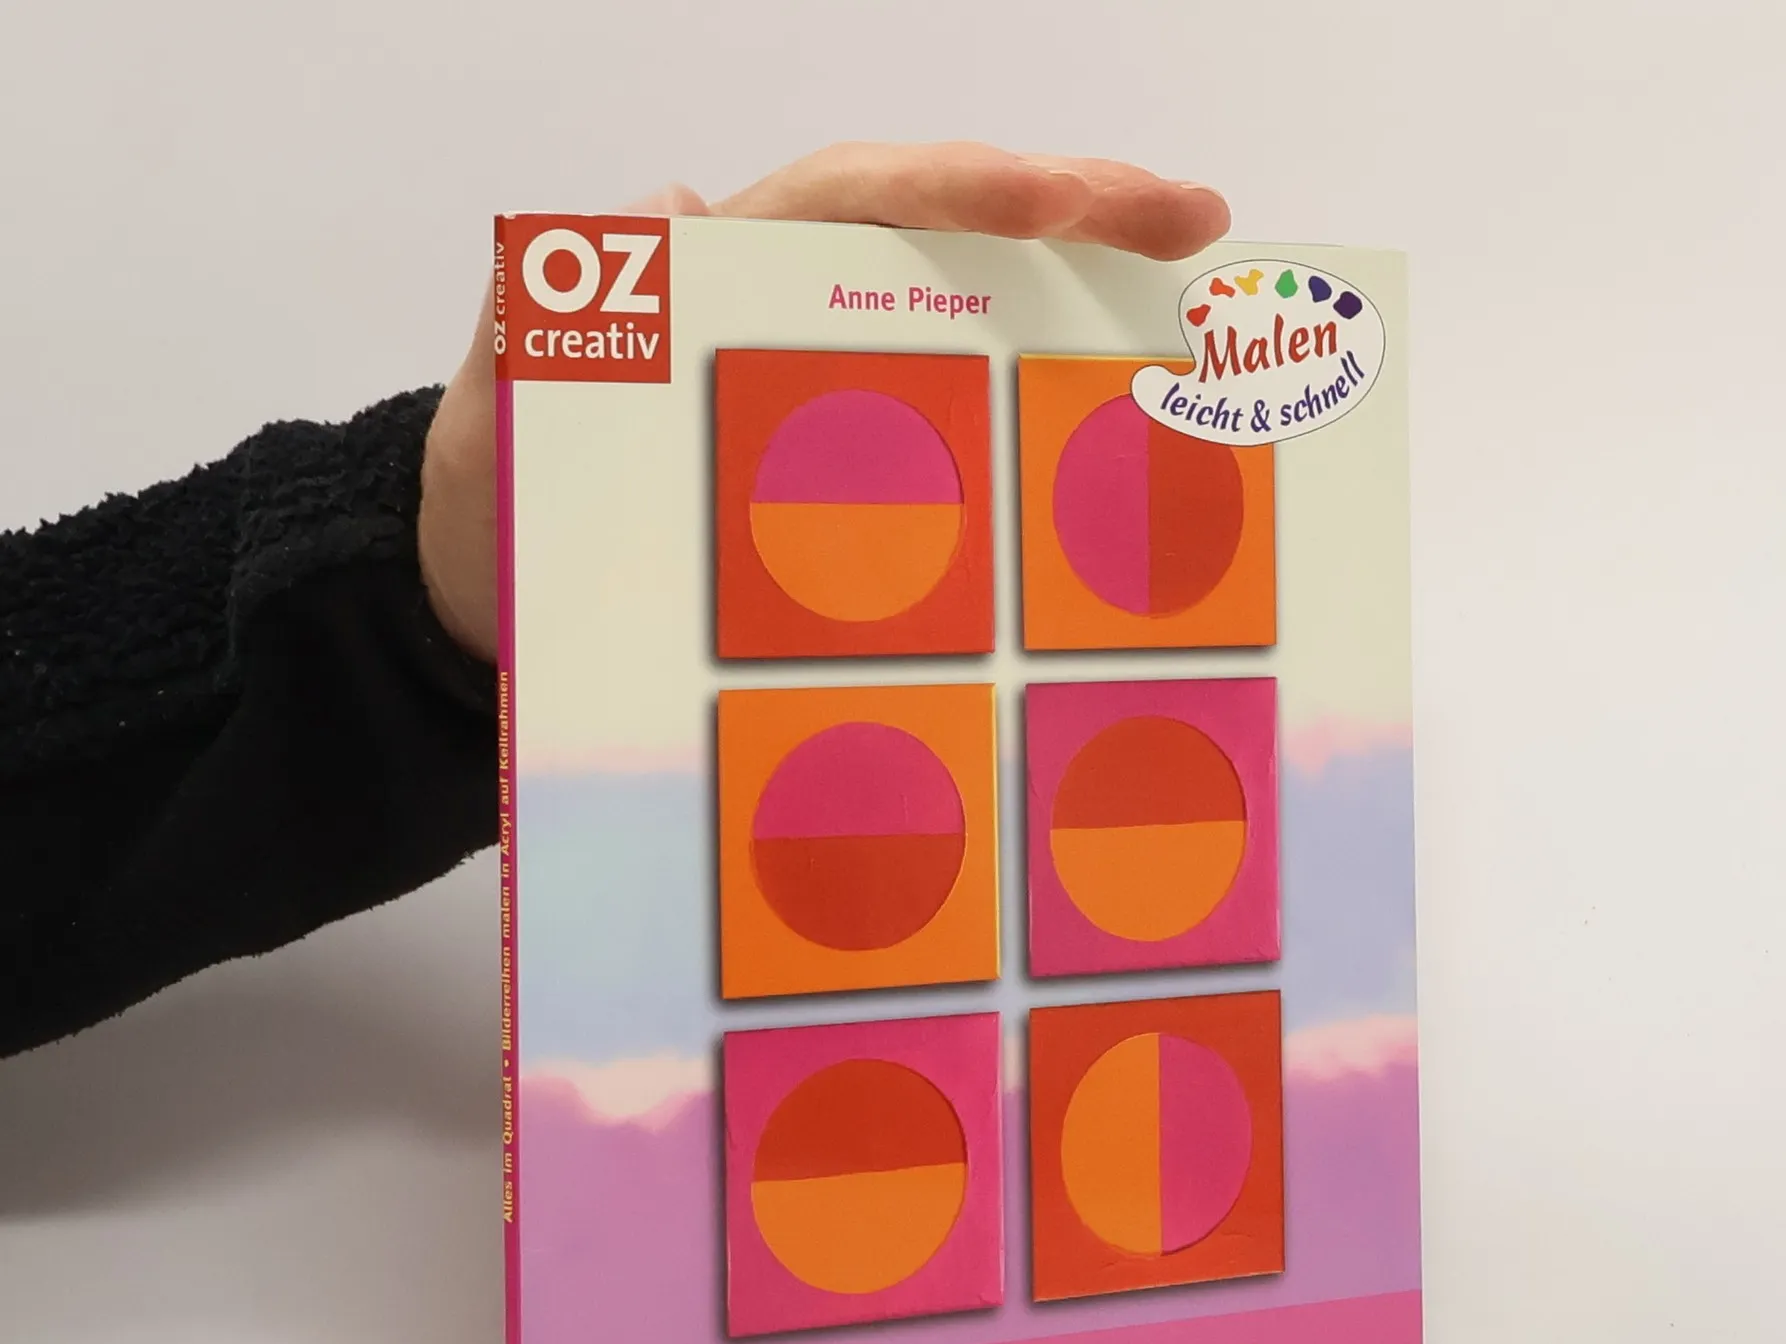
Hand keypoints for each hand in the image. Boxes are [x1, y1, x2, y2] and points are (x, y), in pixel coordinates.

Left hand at [418, 143, 1230, 659]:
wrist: (492, 610)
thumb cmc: (492, 519)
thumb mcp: (489, 420)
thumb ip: (533, 320)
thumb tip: (659, 209)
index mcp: (709, 283)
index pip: (846, 203)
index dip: (955, 190)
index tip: (1059, 199)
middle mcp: (780, 307)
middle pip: (937, 226)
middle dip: (1068, 206)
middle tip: (1194, 216)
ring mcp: (824, 377)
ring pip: (964, 300)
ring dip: (1079, 284)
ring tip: (1196, 288)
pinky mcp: (847, 449)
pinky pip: (955, 397)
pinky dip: (1038, 381)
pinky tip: (1117, 400)